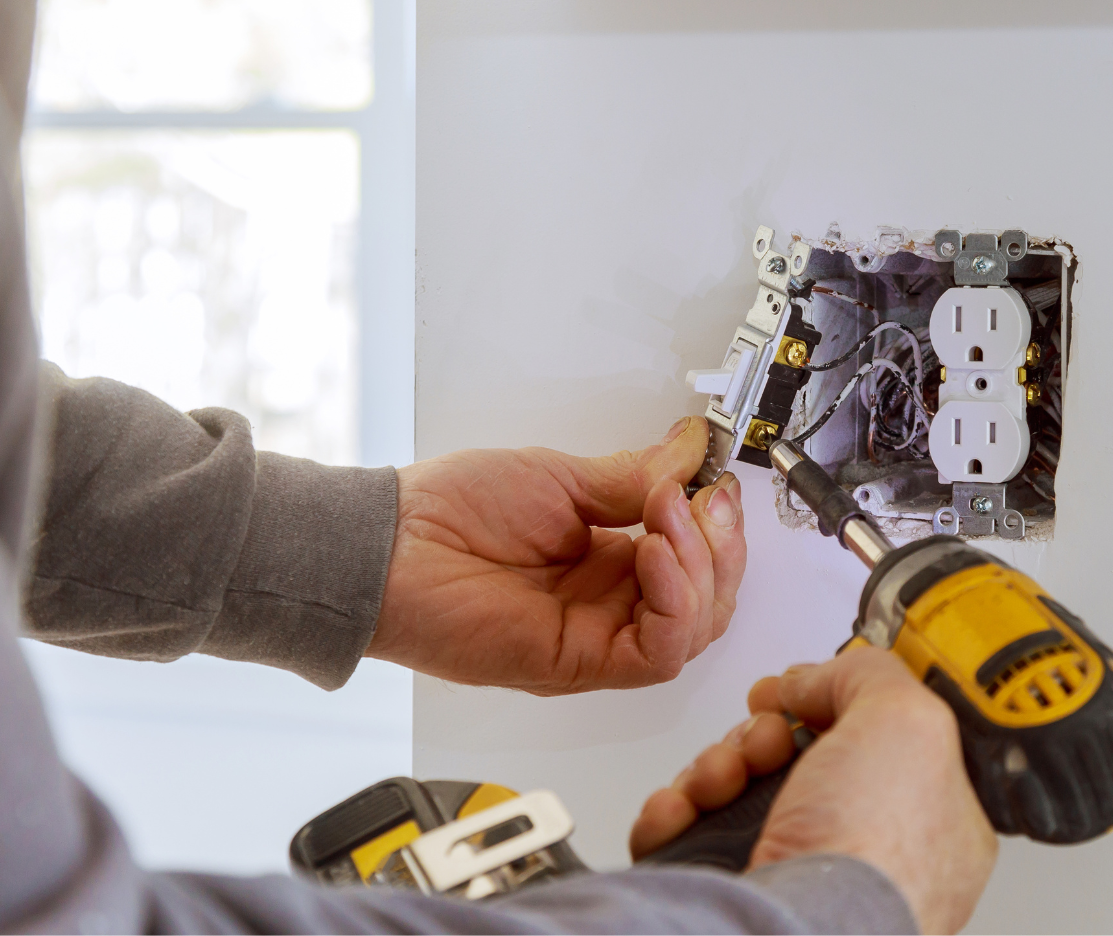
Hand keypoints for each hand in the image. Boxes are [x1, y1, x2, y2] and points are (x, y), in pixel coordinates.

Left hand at [365, 417, 744, 694]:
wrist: (391, 546)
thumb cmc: (448, 513)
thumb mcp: (559, 477)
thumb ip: (632, 476)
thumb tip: (690, 450)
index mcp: (608, 561)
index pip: (697, 562)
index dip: (717, 527)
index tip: (714, 482)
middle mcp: (609, 605)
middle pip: (709, 601)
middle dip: (721, 547)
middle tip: (702, 499)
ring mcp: (597, 637)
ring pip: (694, 631)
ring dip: (701, 570)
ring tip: (667, 516)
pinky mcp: (579, 664)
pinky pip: (656, 654)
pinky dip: (674, 604)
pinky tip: (655, 556)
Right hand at [629, 648, 997, 935]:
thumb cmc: (873, 856)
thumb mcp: (908, 721)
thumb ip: (870, 675)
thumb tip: (816, 677)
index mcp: (928, 818)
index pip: (877, 739)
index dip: (833, 704)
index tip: (804, 687)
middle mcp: (862, 850)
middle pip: (795, 756)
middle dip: (761, 732)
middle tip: (765, 739)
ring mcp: (795, 875)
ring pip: (736, 790)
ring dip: (714, 765)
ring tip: (721, 780)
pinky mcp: (733, 891)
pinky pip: (688, 833)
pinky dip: (674, 812)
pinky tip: (682, 808)